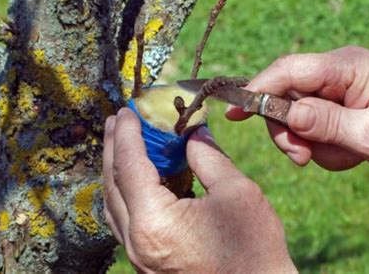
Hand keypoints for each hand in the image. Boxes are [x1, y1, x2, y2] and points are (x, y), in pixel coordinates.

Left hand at [103, 108, 295, 272]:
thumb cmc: (255, 251)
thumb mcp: (237, 194)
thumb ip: (208, 157)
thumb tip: (193, 133)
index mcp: (155, 222)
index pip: (130, 166)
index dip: (127, 133)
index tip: (127, 110)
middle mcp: (137, 242)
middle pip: (113, 184)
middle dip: (114, 147)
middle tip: (117, 120)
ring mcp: (138, 257)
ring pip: (114, 204)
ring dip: (115, 169)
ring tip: (121, 143)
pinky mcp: (146, 263)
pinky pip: (124, 221)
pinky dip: (124, 193)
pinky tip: (135, 179)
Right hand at [227, 46, 368, 172]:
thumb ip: (329, 123)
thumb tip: (288, 115)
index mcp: (346, 67)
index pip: (288, 70)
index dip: (258, 89)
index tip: (235, 112)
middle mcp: (335, 72)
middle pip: (285, 96)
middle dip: (288, 130)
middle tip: (302, 158)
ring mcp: (334, 88)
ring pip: (295, 115)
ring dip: (309, 142)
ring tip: (341, 155)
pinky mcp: (335, 104)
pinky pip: (311, 125)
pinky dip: (322, 145)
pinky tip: (348, 151)